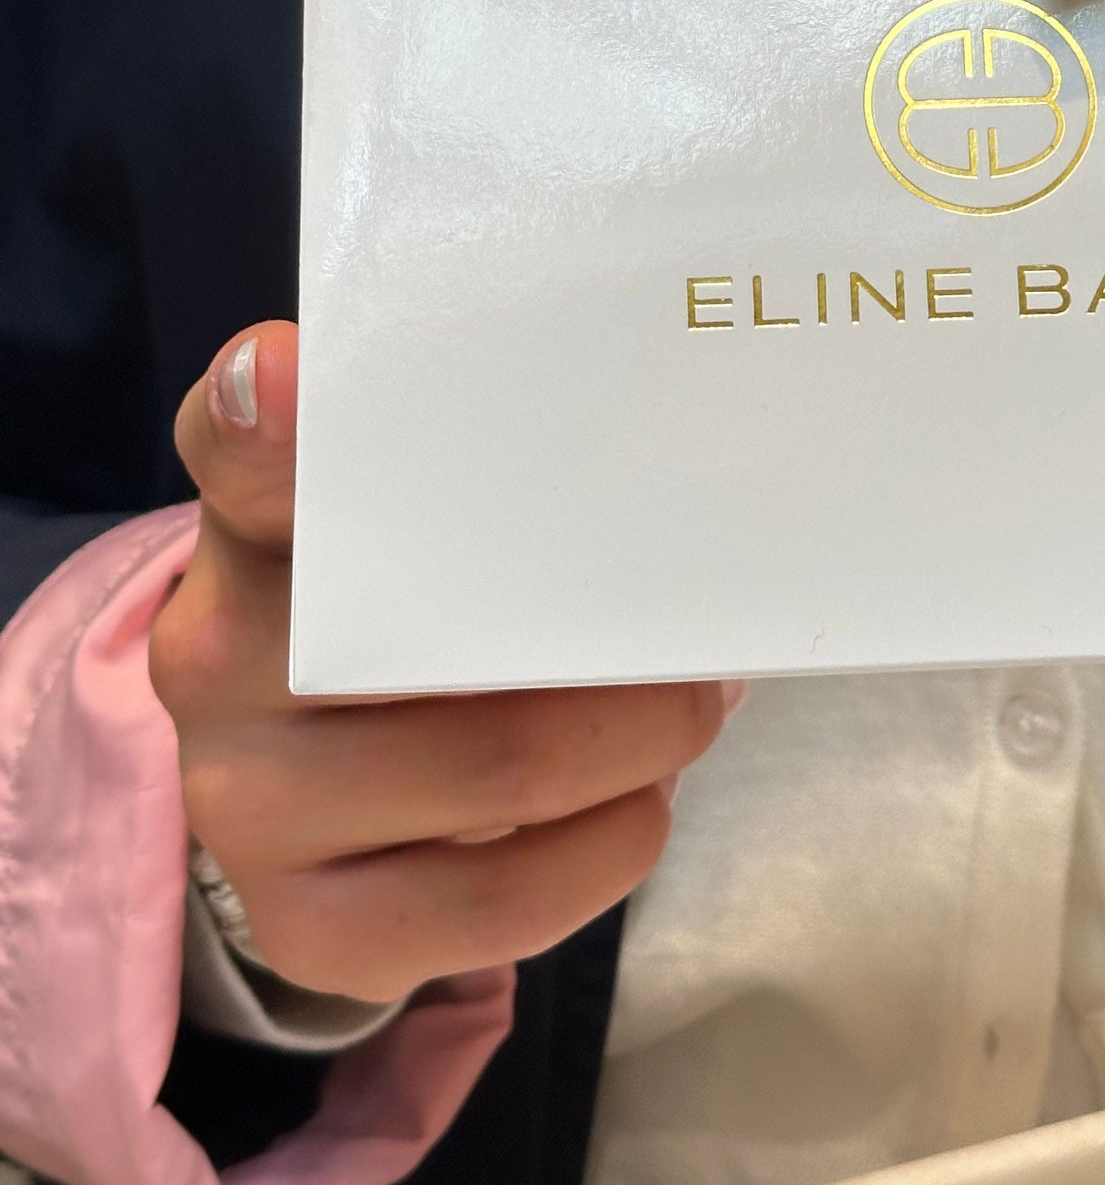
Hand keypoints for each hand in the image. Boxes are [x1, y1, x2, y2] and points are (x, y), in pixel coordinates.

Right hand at [149, 323, 728, 1004]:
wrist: (309, 778)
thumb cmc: (401, 603)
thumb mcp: (409, 514)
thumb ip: (472, 456)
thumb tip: (643, 437)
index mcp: (250, 523)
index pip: (240, 450)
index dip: (262, 414)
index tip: (285, 371)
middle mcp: (216, 660)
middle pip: (440, 626)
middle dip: (606, 628)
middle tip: (692, 615)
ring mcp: (248, 805)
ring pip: (500, 769)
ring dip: (641, 738)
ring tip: (687, 706)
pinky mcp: (309, 929)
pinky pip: (502, 906)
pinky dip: (612, 845)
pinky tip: (636, 801)